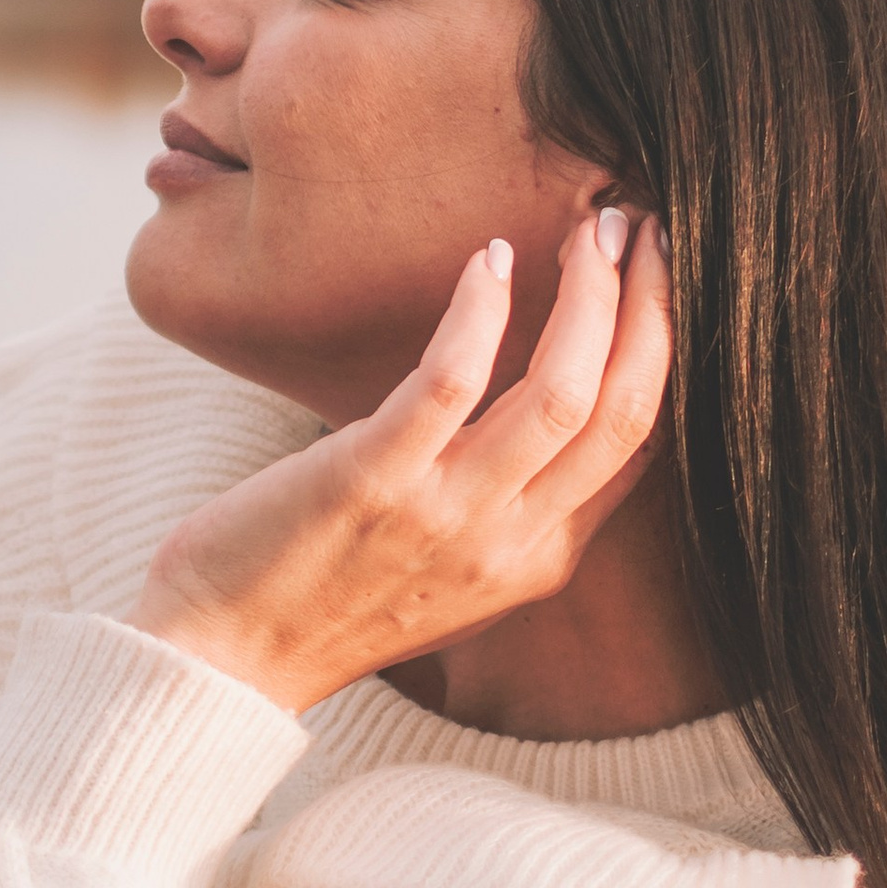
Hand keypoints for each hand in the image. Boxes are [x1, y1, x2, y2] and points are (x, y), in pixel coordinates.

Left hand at [133, 209, 670, 714]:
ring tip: (592, 228)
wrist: (224, 660)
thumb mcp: (452, 573)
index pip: (639, 444)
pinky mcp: (372, 481)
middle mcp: (509, 541)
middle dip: (650, 306)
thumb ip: (510, 508)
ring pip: (560, 392)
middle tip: (642, 226)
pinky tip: (489, 259)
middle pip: (621, 409)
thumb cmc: (327, 597)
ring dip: (588, 296)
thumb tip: (543, 415)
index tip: (657, 274)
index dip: (662, 347)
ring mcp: (445, 514)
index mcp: (539, 560)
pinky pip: (451, 381)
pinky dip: (480, 311)